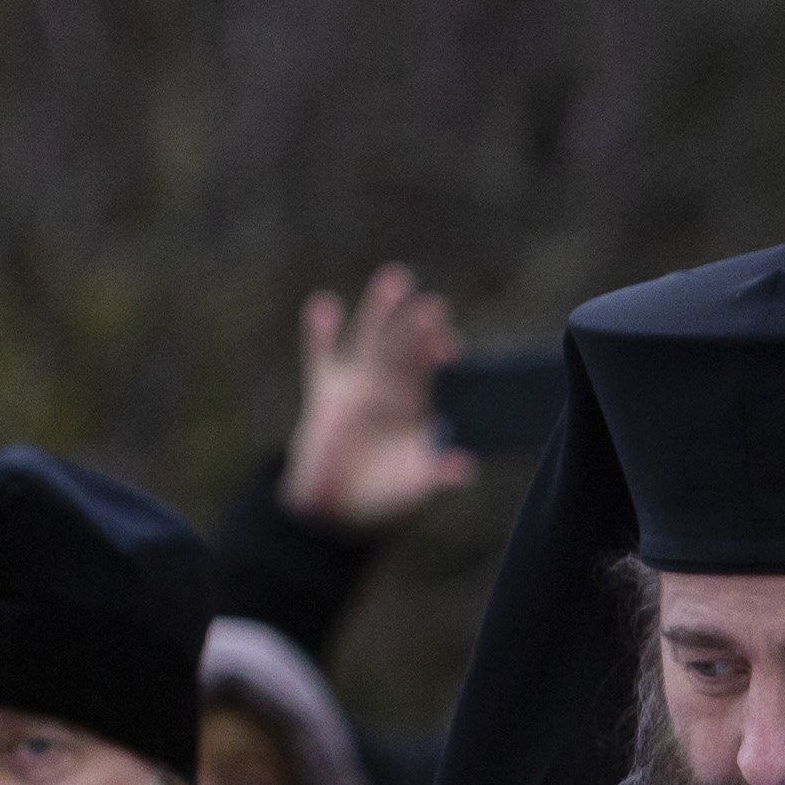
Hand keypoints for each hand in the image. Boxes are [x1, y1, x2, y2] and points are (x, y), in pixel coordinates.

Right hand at [284, 263, 475, 532]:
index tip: (449, 347)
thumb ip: (434, 474)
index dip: (439, 351)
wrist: (335, 504)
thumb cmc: (380, 491)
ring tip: (395, 279)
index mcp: (414, 404)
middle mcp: (387, 387)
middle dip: (416, 324)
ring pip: (368, 340)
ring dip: (379, 311)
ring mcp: (355, 386)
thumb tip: (464, 468)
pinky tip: (323, 305)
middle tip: (431, 304)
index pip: (429, 368)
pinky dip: (320, 334)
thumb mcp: (410, 484)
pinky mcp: (324, 396)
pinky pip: (321, 358)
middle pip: (404, 346)